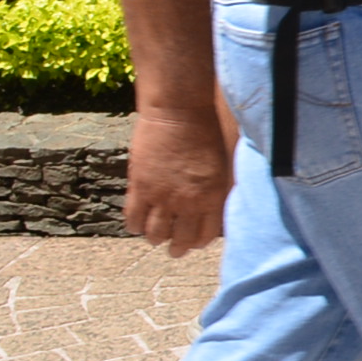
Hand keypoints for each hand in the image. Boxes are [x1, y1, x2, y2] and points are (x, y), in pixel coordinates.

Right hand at [123, 102, 229, 254]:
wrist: (180, 109)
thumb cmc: (209, 128)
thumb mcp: (227, 161)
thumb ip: (226, 186)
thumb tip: (228, 202)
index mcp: (214, 197)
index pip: (207, 234)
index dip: (200, 241)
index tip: (197, 242)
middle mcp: (189, 202)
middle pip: (182, 239)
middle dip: (178, 248)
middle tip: (175, 250)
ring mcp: (162, 197)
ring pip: (156, 233)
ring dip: (156, 238)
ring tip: (156, 239)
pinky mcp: (140, 187)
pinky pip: (134, 218)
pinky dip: (135, 226)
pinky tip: (137, 226)